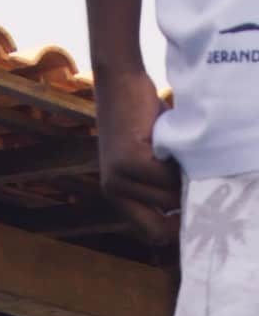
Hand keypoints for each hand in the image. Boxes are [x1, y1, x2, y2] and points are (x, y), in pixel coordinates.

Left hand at [94, 69, 180, 244]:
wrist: (119, 82)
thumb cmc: (140, 119)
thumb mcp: (149, 158)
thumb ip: (161, 184)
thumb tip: (190, 205)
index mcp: (117, 197)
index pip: (151, 233)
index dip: (175, 231)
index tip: (195, 216)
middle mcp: (113, 193)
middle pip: (163, 219)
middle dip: (185, 206)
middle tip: (202, 187)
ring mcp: (118, 179)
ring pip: (167, 198)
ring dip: (184, 182)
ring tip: (188, 161)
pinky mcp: (129, 161)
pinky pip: (165, 177)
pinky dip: (179, 166)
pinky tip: (179, 147)